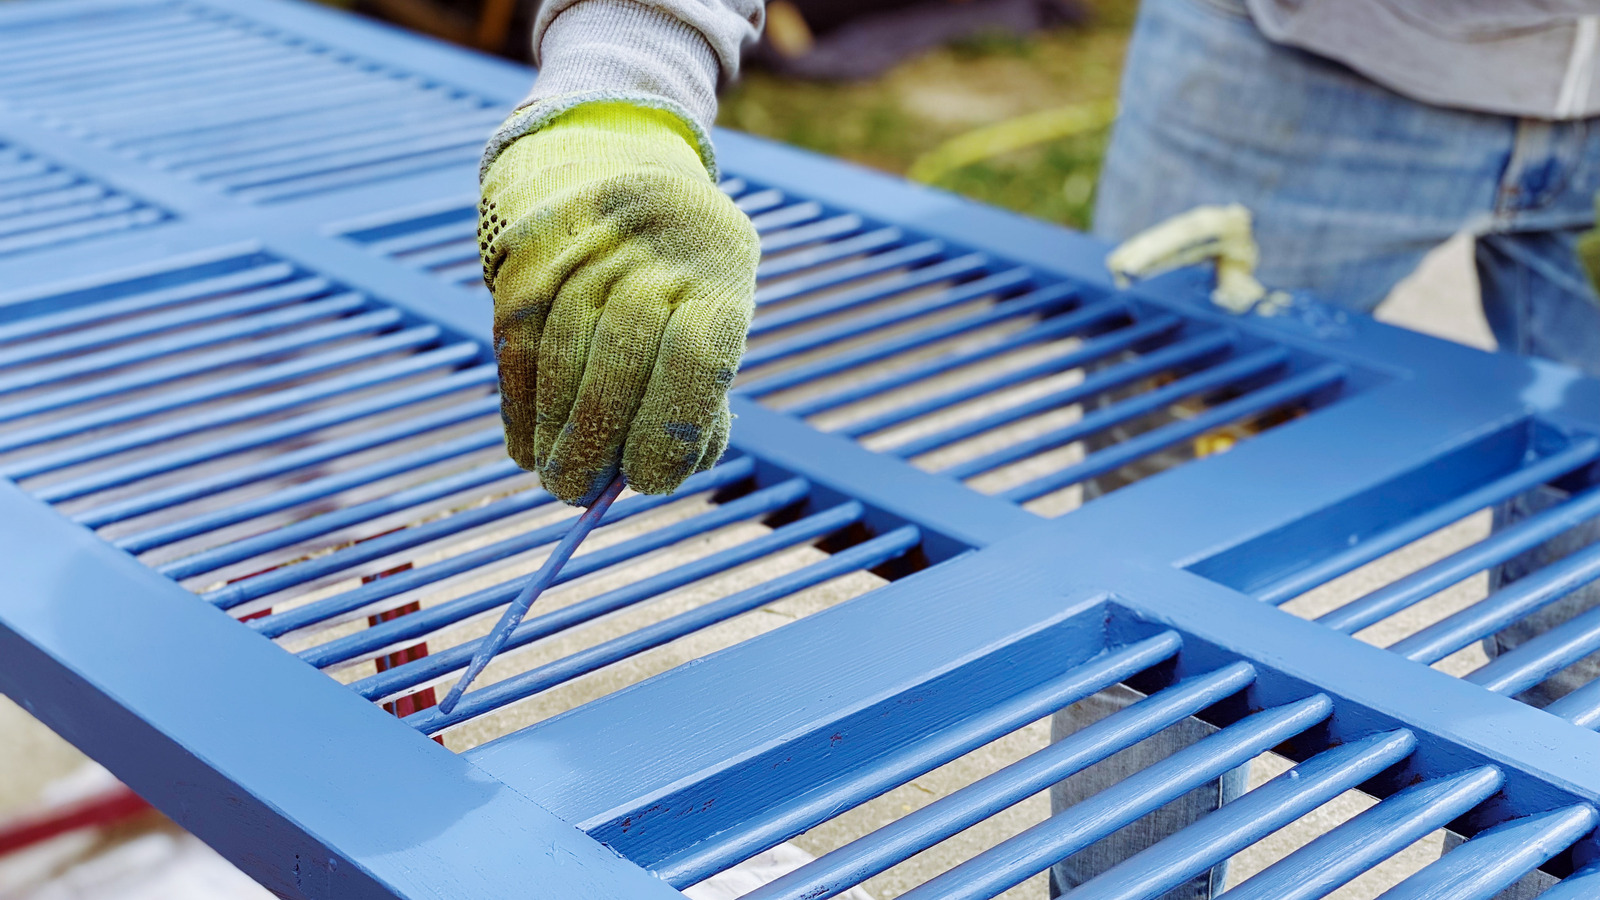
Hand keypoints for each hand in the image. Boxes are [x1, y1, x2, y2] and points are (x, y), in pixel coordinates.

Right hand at [479, 101, 758, 503]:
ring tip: (559, 478)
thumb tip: (653, 476)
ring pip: (561, 359)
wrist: (612, 163)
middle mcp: (651, 253)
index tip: (651, 482)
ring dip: (554, 435)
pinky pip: (517, 349)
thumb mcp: (714, 313)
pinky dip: (520, 409)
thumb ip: (695, 395)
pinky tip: (528, 448)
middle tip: (584, 492)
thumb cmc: (681, 276)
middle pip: (619, 363)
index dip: (670, 432)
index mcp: (719, 271)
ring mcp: (583, 251)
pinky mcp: (527, 259)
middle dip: (598, 445)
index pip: (696, 358)